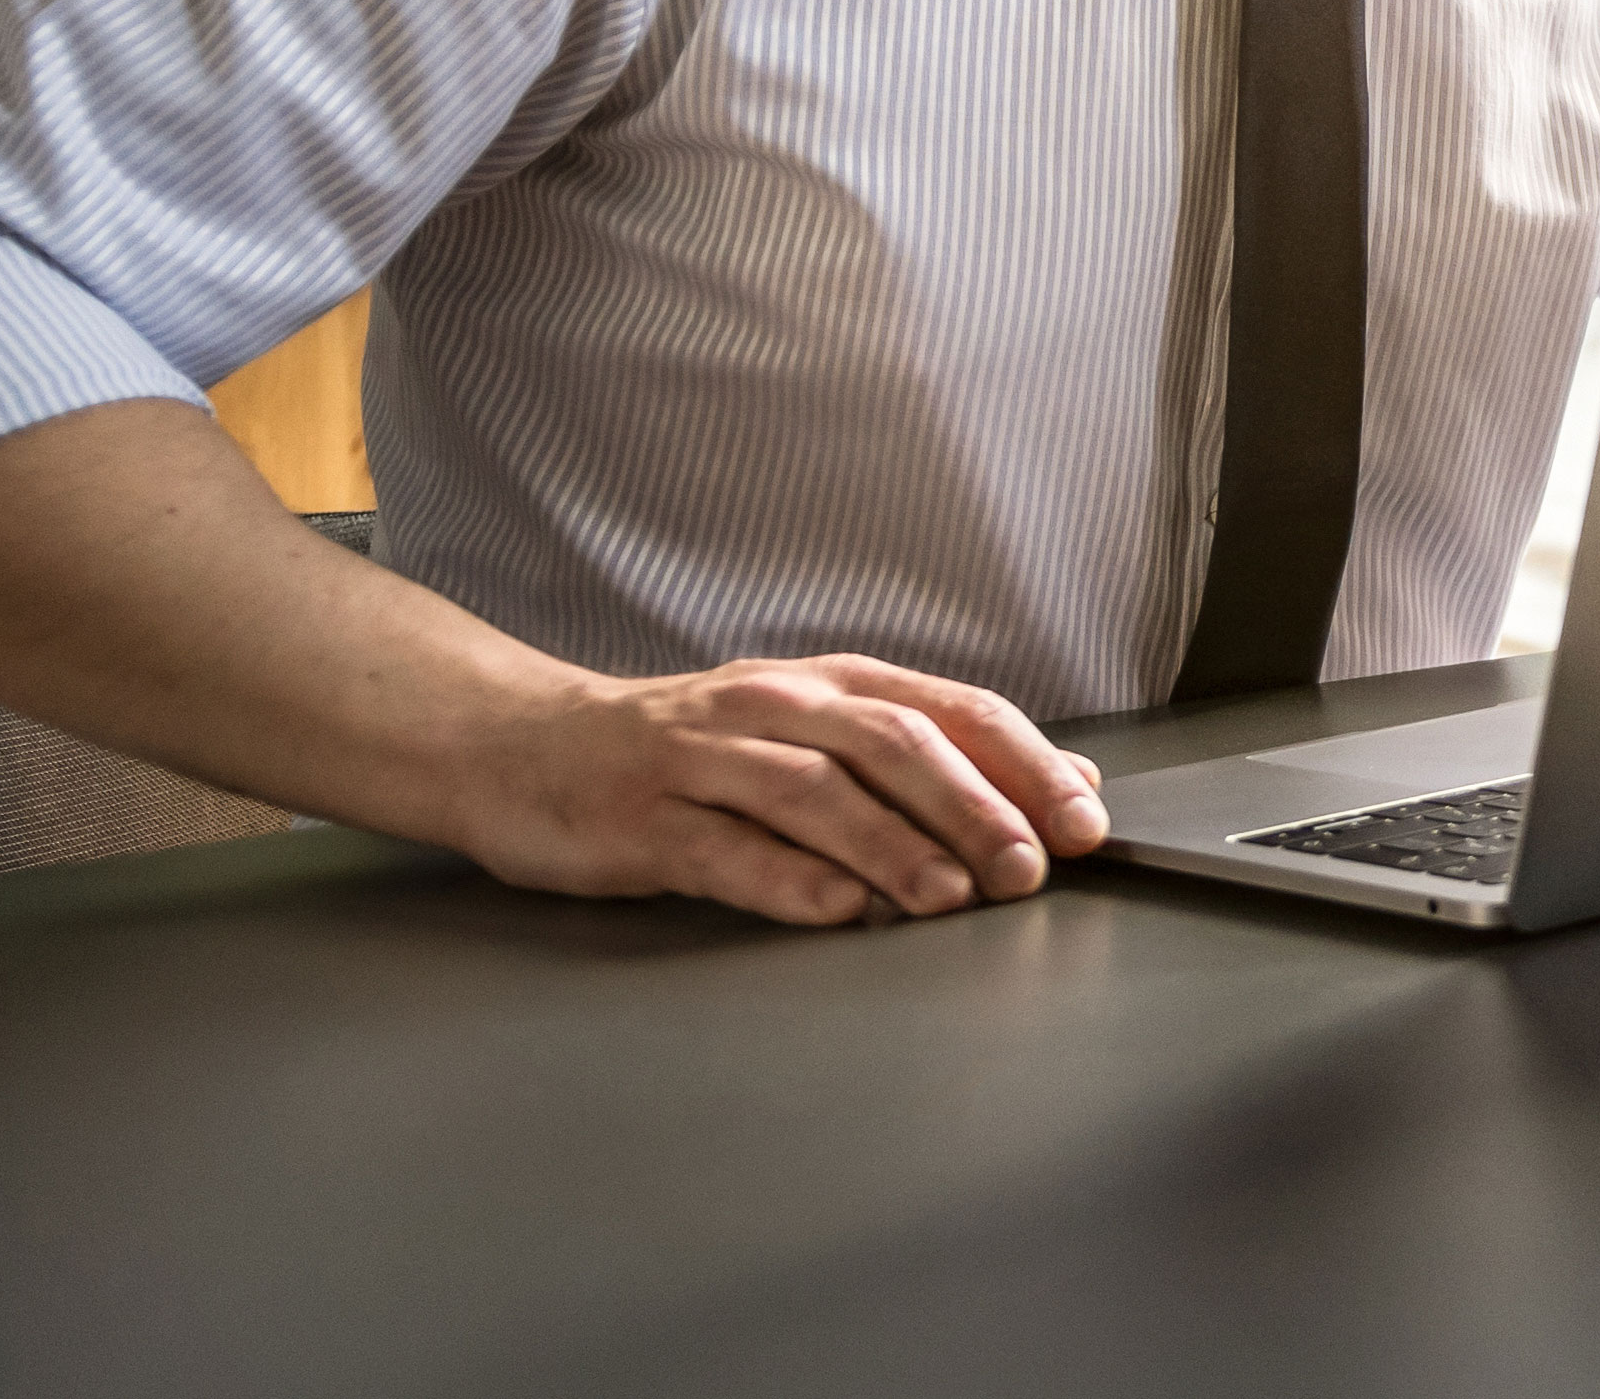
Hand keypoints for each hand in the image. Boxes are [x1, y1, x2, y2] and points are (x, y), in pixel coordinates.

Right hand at [0, 399, 1100, 933]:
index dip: (1023, 761)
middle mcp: (771, 710)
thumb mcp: (800, 734)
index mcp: (823, 686)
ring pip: (818, 795)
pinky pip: (724, 850)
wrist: (516, 746)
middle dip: (976, 806)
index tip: (1084, 817)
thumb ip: (913, 757)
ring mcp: (702, 760)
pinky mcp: (640, 817)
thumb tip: (1049, 787)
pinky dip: (788, 881)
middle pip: (895, 746)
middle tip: (1031, 866)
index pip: (949, 710)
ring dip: (894, 848)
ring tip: (949, 899)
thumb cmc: (678, 752)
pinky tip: (835, 913)